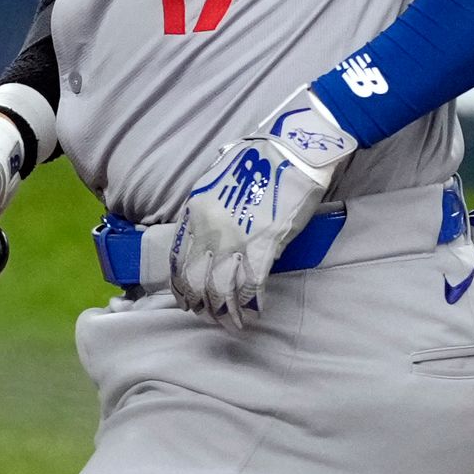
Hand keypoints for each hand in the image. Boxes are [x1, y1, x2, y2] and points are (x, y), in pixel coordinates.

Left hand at [171, 83, 358, 327]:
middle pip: (195, 280)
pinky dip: (251, 305)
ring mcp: (236, 239)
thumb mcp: (221, 178)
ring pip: (220, 289)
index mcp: (196, 211)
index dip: (181, 285)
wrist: (294, 149)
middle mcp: (210, 229)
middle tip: (208, 317)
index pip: (179, 259)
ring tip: (231, 324)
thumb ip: (210, 204)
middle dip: (200, 305)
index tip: (185, 299)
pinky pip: (251, 285)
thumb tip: (209, 221)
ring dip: (224, 312)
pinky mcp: (264, 246)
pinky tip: (254, 315)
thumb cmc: (262, 158)